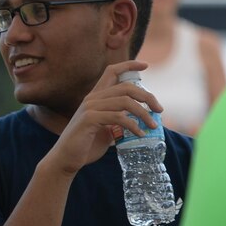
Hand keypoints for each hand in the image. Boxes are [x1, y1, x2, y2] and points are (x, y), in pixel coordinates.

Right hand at [44, 60, 162, 175]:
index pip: (111, 71)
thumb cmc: (86, 146)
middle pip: (126, 86)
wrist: (65, 160)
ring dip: (143, 113)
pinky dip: (133, 125)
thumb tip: (139, 121)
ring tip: (153, 125)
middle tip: (159, 110)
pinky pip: (118, 117)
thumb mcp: (106, 129)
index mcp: (95, 97)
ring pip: (125, 101)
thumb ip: (119, 121)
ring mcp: (90, 107)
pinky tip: (140, 134)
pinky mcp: (89, 119)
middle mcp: (92, 98)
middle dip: (147, 96)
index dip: (129, 65)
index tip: (146, 65)